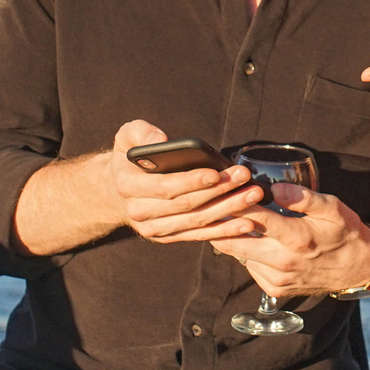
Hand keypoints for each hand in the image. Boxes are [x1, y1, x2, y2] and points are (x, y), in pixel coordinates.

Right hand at [107, 120, 267, 244]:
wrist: (117, 189)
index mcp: (127, 187)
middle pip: (186, 205)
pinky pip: (200, 235)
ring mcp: (154, 229)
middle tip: (244, 178)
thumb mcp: (126, 136)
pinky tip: (248, 223)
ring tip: (253, 196)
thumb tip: (161, 139)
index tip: (216, 172)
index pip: (164, 187)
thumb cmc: (129, 157)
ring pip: (197, 222)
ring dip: (228, 210)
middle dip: (219, 191)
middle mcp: (139, 213)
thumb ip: (141, 132)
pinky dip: (225, 231)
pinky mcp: (168, 237)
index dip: (191, 182)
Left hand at [211, 183, 369, 297]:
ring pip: (238, 255)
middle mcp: (283, 262)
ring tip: (224, 218)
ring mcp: (277, 278)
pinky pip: (249, 267)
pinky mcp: (275, 289)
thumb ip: (303, 197)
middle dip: (221, 222)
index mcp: (296, 238)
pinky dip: (245, 252)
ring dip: (230, 237)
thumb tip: (275, 188)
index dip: (235, 203)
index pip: (254, 219)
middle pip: (234, 242)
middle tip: (212, 205)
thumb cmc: (345, 233)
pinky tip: (249, 239)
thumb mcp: (332, 208)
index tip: (223, 190)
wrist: (358, 268)